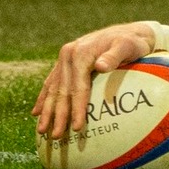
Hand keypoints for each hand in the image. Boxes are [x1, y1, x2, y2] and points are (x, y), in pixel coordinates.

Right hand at [32, 23, 155, 140]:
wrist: (129, 31)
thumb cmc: (132, 42)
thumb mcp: (127, 46)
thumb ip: (114, 56)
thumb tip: (100, 66)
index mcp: (81, 53)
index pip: (77, 87)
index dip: (76, 108)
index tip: (77, 127)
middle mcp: (69, 54)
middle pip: (62, 90)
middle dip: (57, 115)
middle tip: (55, 136)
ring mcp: (65, 58)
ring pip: (53, 88)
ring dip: (47, 110)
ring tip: (42, 131)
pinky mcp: (65, 61)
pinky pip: (51, 82)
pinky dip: (44, 98)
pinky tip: (37, 112)